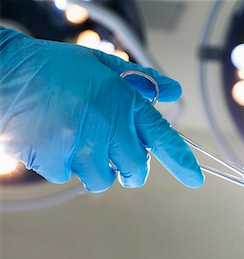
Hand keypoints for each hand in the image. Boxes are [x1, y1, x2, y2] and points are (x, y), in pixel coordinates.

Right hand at [0, 27, 203, 190]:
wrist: (7, 73)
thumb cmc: (57, 68)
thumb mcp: (104, 65)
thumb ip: (142, 81)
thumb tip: (172, 92)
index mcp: (124, 103)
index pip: (163, 138)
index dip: (182, 161)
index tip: (196, 178)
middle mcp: (108, 128)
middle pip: (136, 171)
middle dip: (132, 169)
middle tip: (119, 154)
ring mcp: (81, 147)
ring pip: (104, 179)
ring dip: (98, 167)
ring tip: (80, 141)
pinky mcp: (56, 161)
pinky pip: (71, 176)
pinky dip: (68, 164)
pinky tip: (56, 141)